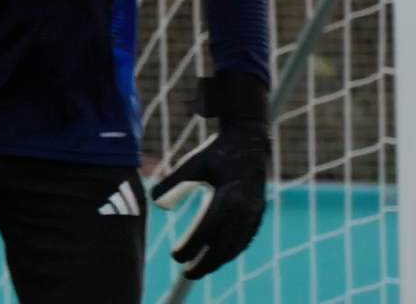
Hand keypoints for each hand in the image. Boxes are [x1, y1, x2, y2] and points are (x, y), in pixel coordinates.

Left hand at [151, 72, 270, 279]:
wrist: (250, 141)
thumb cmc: (217, 151)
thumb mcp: (192, 162)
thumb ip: (173, 182)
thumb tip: (156, 205)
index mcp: (229, 196)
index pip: (207, 231)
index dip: (191, 247)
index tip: (175, 256)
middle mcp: (245, 209)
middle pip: (223, 245)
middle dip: (205, 263)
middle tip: (186, 274)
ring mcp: (255, 213)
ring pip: (236, 245)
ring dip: (219, 261)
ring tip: (200, 270)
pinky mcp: (259, 213)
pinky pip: (245, 239)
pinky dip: (232, 251)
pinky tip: (219, 257)